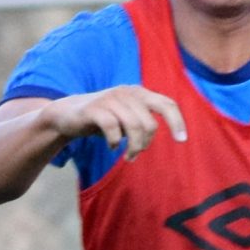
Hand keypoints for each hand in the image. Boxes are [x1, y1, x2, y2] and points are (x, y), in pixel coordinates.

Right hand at [42, 86, 187, 158]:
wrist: (67, 115)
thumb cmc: (105, 119)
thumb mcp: (129, 116)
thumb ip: (147, 120)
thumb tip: (172, 134)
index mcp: (139, 93)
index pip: (167, 104)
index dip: (177, 122)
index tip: (181, 141)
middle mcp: (126, 92)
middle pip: (150, 124)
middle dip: (146, 144)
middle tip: (136, 154)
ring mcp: (110, 99)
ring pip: (134, 127)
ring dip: (133, 148)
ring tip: (128, 157)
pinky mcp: (93, 109)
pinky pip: (112, 128)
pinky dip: (114, 142)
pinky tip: (111, 147)